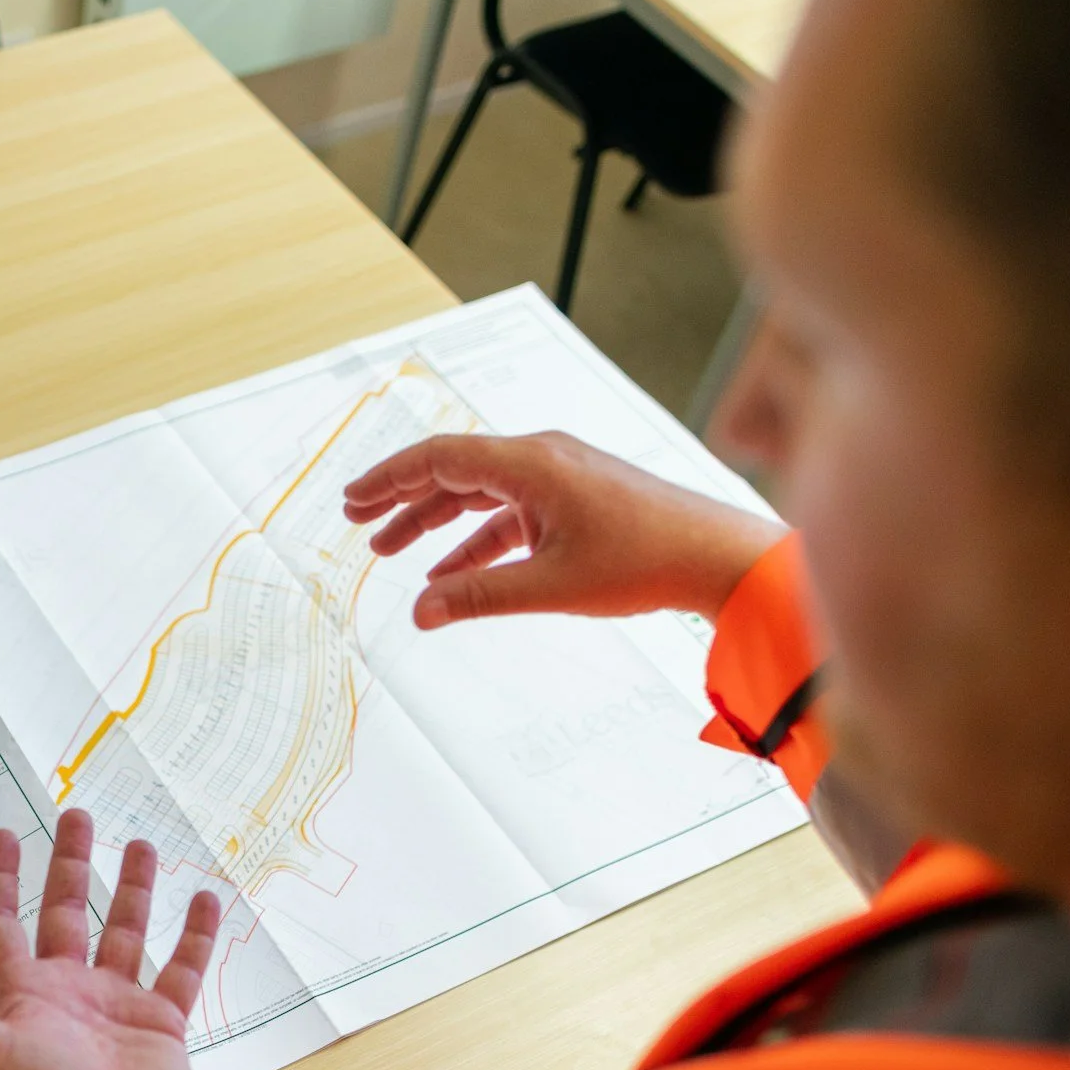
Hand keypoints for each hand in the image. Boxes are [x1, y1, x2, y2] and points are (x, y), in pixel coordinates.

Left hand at [0, 810, 221, 1069]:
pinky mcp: (160, 1022)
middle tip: (77, 815)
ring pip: (125, 932)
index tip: (3, 833)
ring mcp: (117, 1005)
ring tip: (143, 843)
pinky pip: (181, 968)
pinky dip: (195, 935)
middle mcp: (68, 992)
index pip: (2, 925)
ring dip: (134, 889)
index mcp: (23, 995)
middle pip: (66, 913)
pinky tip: (205, 898)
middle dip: (70, 864)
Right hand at [342, 431, 784, 628]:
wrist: (716, 557)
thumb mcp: (550, 586)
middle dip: (402, 498)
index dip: (389, 479)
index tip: (354, 500)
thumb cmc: (647, 559)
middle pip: (454, 470)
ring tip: (391, 551)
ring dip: (435, 522)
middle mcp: (543, 458)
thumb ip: (478, 596)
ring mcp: (560, 477)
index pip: (440, 458)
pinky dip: (477, 539)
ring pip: (480, 493)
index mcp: (532, 464)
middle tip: (358, 519)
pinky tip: (452, 571)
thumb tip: (420, 611)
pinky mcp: (575, 499)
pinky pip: (510, 513)